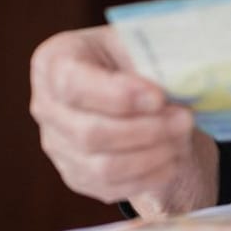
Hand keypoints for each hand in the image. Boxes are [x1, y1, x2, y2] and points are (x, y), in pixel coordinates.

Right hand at [29, 25, 216, 215]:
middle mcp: (46, 106)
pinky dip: (149, 176)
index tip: (158, 97)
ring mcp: (58, 145)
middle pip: (89, 133)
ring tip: (182, 137)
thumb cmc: (131, 59)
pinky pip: (112, 187)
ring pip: (102, 167)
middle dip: (146, 130)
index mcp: (54, 61)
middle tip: (184, 118)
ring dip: (151, 155)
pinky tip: (173, 158)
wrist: (131, 90)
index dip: (117, 95)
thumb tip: (184, 78)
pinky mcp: (77, 176)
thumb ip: (152, 57)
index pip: (72, 84)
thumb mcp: (139, 42)